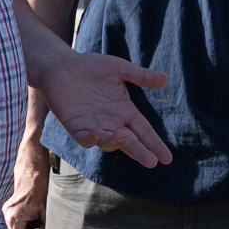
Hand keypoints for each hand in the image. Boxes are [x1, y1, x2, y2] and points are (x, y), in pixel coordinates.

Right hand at [4, 148, 48, 228]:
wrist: (32, 167)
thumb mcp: (45, 210)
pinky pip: (17, 221)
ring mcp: (6, 210)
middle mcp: (7, 215)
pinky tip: (36, 223)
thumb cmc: (40, 186)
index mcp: (13, 218)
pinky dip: (26, 224)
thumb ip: (45, 227)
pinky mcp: (9, 206)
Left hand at [41, 51, 171, 167]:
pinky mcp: (76, 128)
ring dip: (116, 142)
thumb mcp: (118, 69)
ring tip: (123, 136)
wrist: (61, 66)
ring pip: (108, 143)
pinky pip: (86, 139)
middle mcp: (112, 123)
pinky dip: (93, 138)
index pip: (144, 131)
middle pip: (130, 142)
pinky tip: (99, 132)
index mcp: (124, 111)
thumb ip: (140, 76)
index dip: (155, 143)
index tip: (167, 158)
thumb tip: (166, 78)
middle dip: (141, 152)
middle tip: (151, 162)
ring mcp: (94, 127)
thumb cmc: (90, 66)